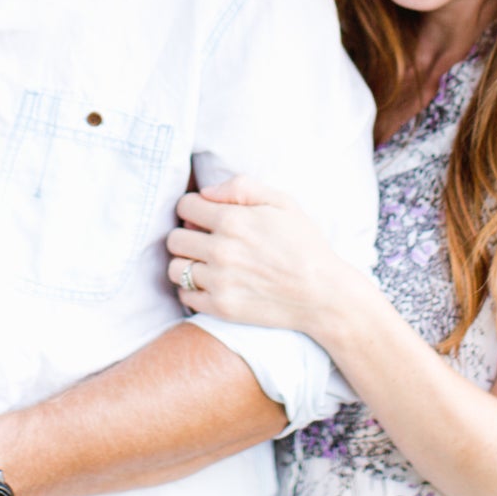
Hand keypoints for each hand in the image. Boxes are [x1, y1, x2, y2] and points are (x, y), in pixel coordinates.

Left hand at [165, 176, 362, 341]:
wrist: (322, 294)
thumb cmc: (304, 244)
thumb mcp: (283, 202)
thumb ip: (242, 187)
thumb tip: (206, 192)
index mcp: (233, 220)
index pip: (185, 206)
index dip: (193, 208)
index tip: (205, 216)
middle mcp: (221, 250)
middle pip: (174, 238)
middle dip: (187, 234)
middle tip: (205, 240)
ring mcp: (219, 281)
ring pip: (174, 268)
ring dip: (186, 263)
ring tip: (205, 263)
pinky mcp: (221, 308)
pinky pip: (185, 296)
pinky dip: (192, 289)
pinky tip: (210, 284)